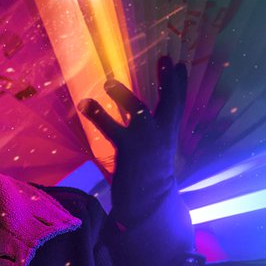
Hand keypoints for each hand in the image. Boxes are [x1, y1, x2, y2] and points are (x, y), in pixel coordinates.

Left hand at [78, 56, 186, 226]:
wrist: (148, 206)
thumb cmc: (148, 180)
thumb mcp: (155, 155)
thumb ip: (150, 136)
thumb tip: (138, 118)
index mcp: (169, 136)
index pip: (178, 106)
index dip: (179, 84)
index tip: (180, 64)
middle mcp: (162, 135)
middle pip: (171, 102)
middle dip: (170, 81)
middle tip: (167, 58)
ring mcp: (146, 141)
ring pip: (138, 109)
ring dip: (123, 94)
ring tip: (109, 82)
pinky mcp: (128, 149)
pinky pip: (111, 127)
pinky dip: (97, 113)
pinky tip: (86, 104)